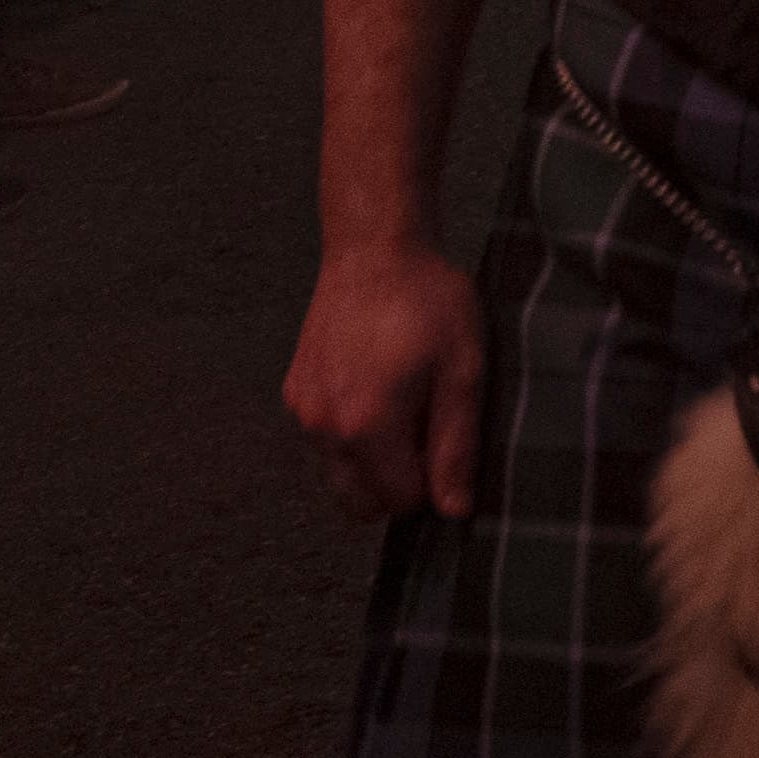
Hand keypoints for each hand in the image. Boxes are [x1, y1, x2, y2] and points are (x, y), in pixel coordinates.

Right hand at [283, 240, 487, 519]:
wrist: (376, 247)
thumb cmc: (428, 301)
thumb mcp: (463, 371)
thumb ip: (456, 447)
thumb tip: (453, 510)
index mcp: (365, 426)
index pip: (399, 501)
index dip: (431, 482)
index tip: (445, 440)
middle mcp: (322, 426)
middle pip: (357, 503)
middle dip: (395, 485)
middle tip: (425, 432)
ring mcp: (302, 409)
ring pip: (336, 475)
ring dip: (370, 463)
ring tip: (404, 407)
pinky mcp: (295, 390)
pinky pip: (323, 442)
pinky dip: (349, 436)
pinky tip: (379, 391)